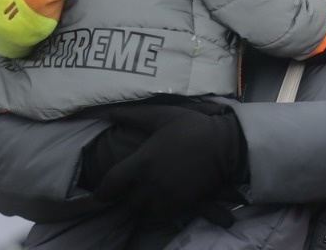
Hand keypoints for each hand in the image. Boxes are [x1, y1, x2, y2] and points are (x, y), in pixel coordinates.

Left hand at [92, 103, 246, 211]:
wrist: (226, 146)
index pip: (111, 184)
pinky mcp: (182, 206)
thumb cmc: (193, 127)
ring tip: (149, 191)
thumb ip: (134, 114)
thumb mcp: (163, 115)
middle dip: (127, 194)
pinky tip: (164, 197)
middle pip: (127, 200)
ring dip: (143, 203)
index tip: (99, 193)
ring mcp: (167, 197)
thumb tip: (106, 111)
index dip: (101, 191)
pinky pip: (162, 215)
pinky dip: (159, 209)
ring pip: (144, 210)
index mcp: (142, 162)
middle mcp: (151, 184)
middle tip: (131, 185)